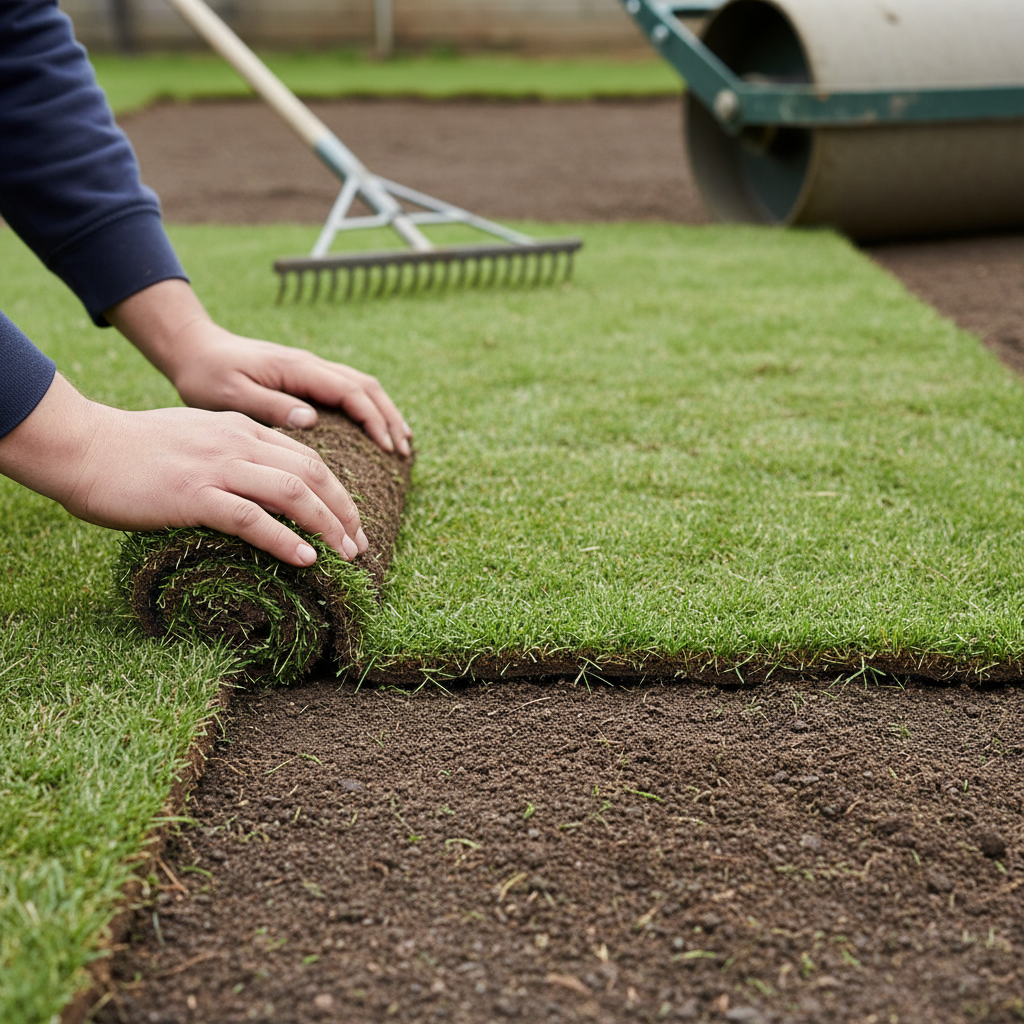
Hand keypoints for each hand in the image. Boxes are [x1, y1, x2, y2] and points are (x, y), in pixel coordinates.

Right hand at [0, 374, 366, 566]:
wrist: (83, 447)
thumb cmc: (133, 450)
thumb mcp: (195, 439)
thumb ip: (229, 454)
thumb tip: (255, 486)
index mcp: (242, 429)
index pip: (308, 458)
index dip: (338, 492)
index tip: (352, 521)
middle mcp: (239, 443)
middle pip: (313, 474)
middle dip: (345, 511)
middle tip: (360, 545)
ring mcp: (218, 467)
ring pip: (294, 492)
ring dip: (328, 526)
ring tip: (347, 555)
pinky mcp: (194, 495)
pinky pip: (253, 518)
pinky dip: (286, 539)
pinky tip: (306, 559)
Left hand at [106, 279, 412, 455]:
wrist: (191, 348)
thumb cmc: (204, 374)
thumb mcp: (230, 394)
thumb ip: (271, 404)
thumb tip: (312, 419)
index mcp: (298, 368)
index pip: (351, 392)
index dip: (374, 420)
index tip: (389, 449)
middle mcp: (310, 365)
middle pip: (366, 387)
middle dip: (390, 418)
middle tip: (405, 452)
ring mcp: (309, 369)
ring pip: (361, 386)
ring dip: (384, 412)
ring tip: (402, 443)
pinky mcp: (304, 377)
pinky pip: (348, 390)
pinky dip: (369, 408)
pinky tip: (374, 429)